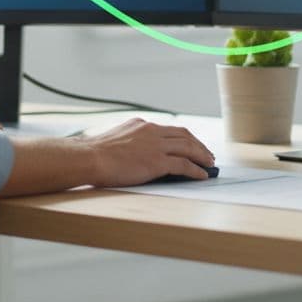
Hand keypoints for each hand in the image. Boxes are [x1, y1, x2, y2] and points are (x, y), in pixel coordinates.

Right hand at [80, 118, 214, 186]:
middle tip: (207, 155)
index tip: (192, 145)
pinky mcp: (157, 162)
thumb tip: (139, 154)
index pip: (170, 130)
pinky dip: (196, 170)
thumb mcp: (117, 139)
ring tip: (210, 164)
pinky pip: (184, 165)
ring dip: (203, 156)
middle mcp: (152, 131)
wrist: (90, 158)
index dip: (185, 138)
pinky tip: (202, 176)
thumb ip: (132, 142)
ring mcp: (155, 146)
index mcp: (142, 125)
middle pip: (184, 135)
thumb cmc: (96, 154)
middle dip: (199, 145)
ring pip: (188, 148)